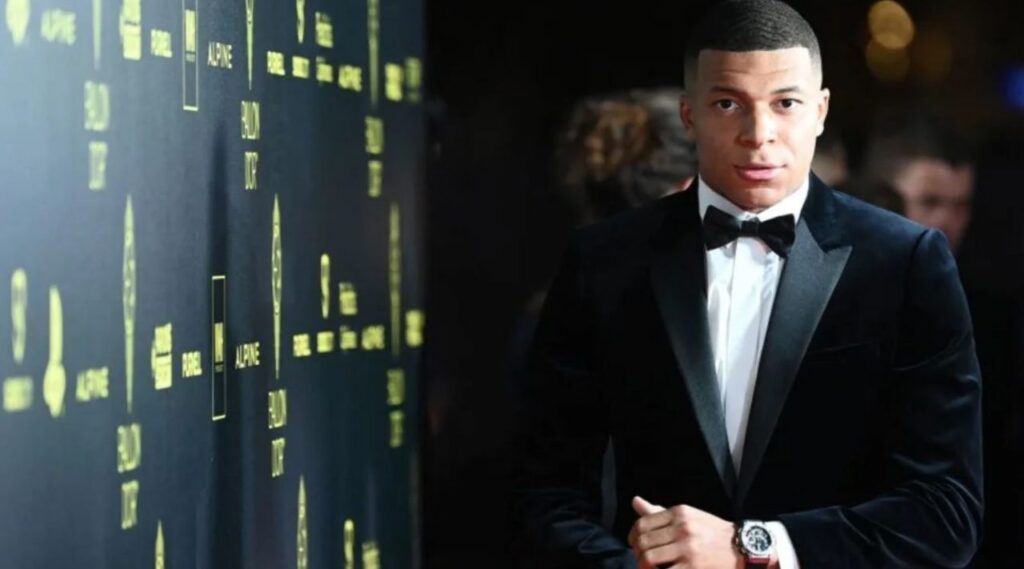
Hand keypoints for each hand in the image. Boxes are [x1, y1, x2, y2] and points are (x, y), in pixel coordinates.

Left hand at [627, 496, 743, 568]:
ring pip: (648, 557)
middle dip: (637, 553)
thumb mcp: (688, 516)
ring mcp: (687, 548)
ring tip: (649, 567)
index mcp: (679, 513)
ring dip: (644, 565)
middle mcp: (682, 528)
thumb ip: (659, 512)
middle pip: (643, 541)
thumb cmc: (712, 532)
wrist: (743, 548)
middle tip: (641, 559)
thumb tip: (635, 501)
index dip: (633, 536)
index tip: (635, 545)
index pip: (642, 523)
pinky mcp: (692, 567)